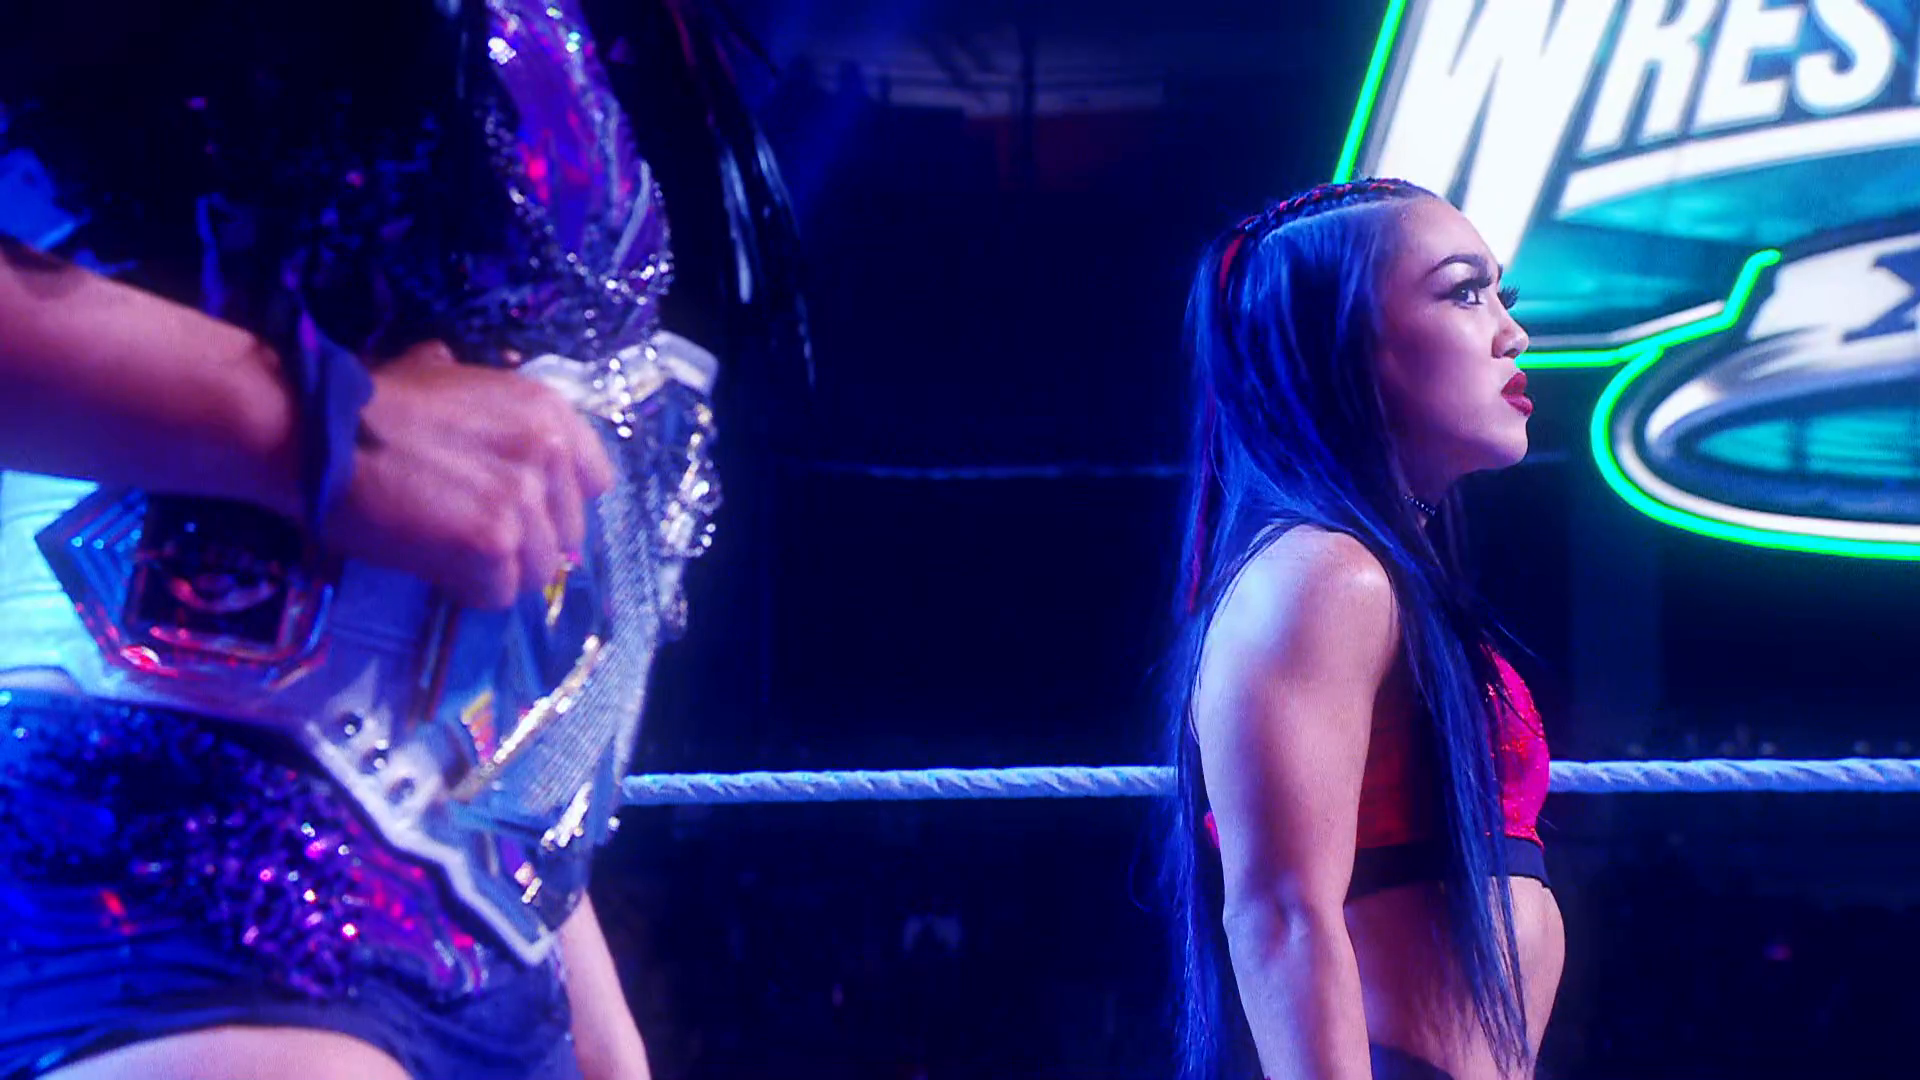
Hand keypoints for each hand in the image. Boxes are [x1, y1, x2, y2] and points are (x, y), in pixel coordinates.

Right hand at [326, 341, 615, 608]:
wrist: (315, 435)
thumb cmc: (370, 406)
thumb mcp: (450, 381)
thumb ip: (494, 410)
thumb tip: (502, 425)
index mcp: (548, 411)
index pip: (595, 482)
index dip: (556, 504)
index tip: (520, 510)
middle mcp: (548, 453)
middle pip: (566, 534)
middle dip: (526, 544)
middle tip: (472, 538)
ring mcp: (524, 500)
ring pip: (537, 572)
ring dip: (495, 573)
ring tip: (448, 553)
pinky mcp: (493, 543)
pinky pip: (498, 594)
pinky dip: (466, 591)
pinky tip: (433, 566)